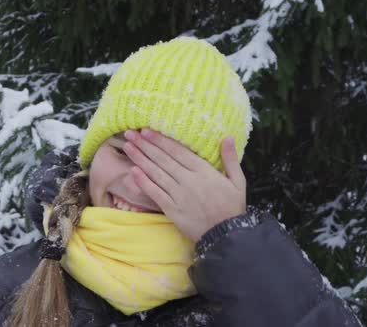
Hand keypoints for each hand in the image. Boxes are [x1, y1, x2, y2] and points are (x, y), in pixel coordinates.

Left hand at [122, 129, 246, 241]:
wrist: (225, 236)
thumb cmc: (232, 207)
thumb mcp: (238, 181)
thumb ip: (231, 158)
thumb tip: (227, 136)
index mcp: (204, 171)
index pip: (178, 151)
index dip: (161, 140)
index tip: (147, 131)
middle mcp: (189, 180)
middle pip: (163, 159)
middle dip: (145, 145)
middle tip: (130, 134)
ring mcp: (179, 195)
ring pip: (156, 173)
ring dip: (141, 159)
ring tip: (128, 147)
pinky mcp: (172, 209)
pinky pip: (155, 193)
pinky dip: (143, 182)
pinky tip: (133, 172)